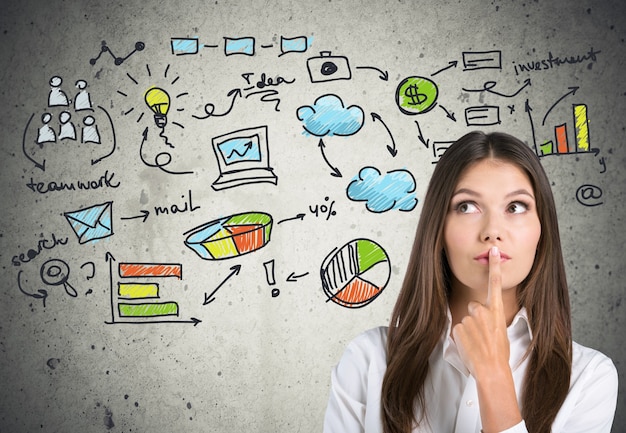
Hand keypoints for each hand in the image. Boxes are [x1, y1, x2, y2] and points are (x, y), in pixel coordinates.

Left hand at [452, 245, 508, 376]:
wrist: (492, 370)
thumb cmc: (499, 354)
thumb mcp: (501, 331)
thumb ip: (491, 319)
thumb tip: (485, 319)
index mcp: (496, 311)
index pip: (495, 284)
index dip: (494, 266)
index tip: (493, 251)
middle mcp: (482, 311)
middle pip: (473, 306)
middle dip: (475, 317)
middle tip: (482, 334)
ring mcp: (469, 319)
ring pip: (466, 319)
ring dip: (469, 329)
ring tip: (477, 343)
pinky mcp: (458, 327)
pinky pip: (458, 329)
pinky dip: (462, 337)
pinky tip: (470, 345)